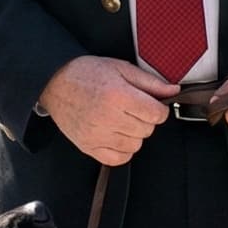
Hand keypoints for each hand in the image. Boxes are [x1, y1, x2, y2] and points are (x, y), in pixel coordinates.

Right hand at [36, 56, 177, 165]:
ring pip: (135, 145)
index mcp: (118, 95)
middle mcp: (108, 117)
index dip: (158, 109)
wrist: (55, 82)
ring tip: (122, 120)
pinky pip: (118, 159)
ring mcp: (97, 135)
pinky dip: (122, 150)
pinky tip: (116, 134)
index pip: (156, 114)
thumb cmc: (87, 73)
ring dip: (134, 135)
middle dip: (145, 119)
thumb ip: (150, 82)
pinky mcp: (88, 146)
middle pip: (147, 130)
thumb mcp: (121, 68)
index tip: (151, 104)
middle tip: (132, 108)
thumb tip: (173, 91)